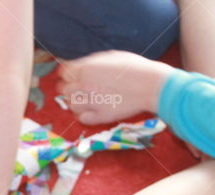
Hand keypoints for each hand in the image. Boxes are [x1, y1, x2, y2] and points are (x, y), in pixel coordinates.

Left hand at [58, 51, 173, 125]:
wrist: (151, 85)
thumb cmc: (135, 68)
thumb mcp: (111, 56)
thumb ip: (90, 61)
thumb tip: (77, 65)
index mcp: (86, 68)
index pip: (64, 72)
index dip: (66, 74)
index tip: (70, 76)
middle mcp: (85, 85)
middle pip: (64, 89)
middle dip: (68, 88)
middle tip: (77, 88)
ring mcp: (91, 102)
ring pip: (71, 104)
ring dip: (75, 101)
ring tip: (84, 99)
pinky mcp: (100, 116)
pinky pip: (82, 118)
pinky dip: (83, 114)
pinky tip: (90, 110)